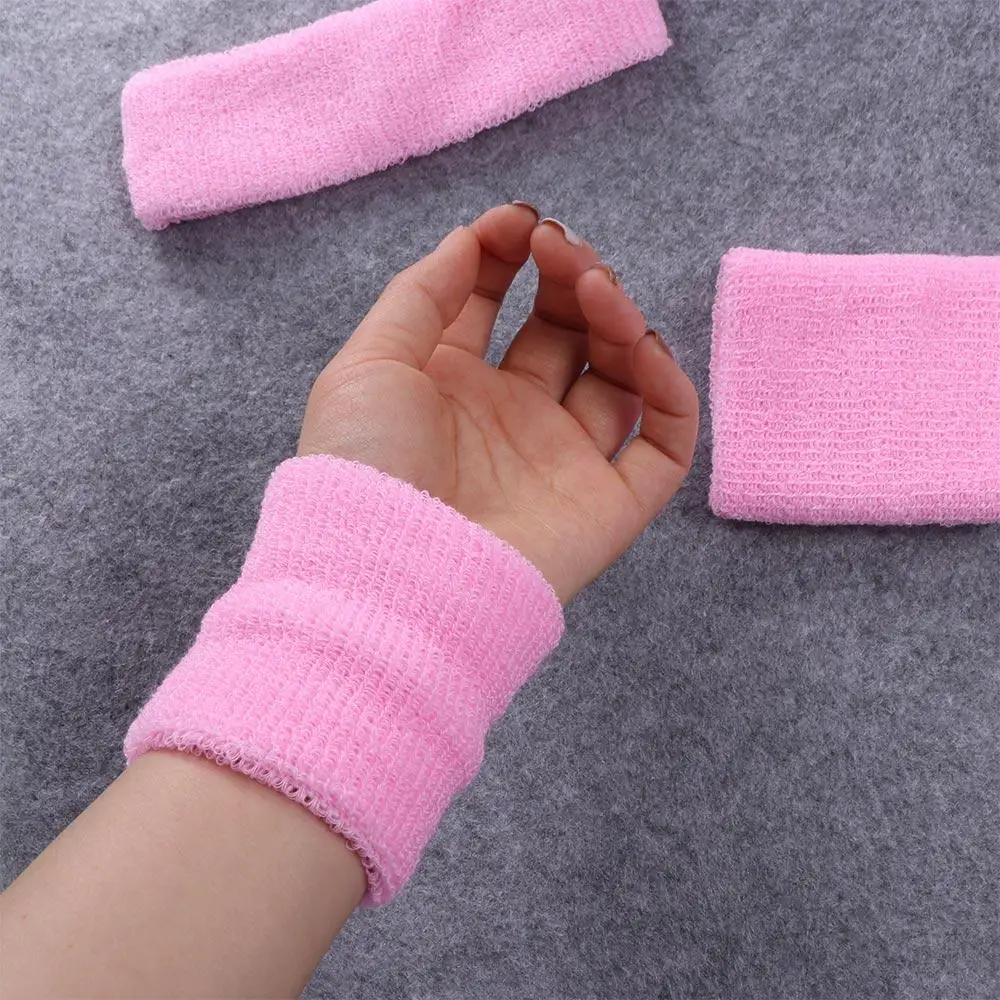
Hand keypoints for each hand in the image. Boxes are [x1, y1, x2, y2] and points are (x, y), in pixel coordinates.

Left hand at [298, 204, 698, 602]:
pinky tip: (643, 347)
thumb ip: (423, 293)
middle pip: (565, 331)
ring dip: (619, 319)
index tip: (521, 222)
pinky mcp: (609, 503)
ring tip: (596, 286)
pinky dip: (672, 390)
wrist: (390, 575)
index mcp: (449, 385)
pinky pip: (666, 443)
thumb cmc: (364, 467)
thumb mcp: (369, 361)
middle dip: (571, 278)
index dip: (510, 256)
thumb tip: (471, 237)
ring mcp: (563, 460)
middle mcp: (510, 419)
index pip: (494, 305)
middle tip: (564, 249)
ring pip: (620, 376)